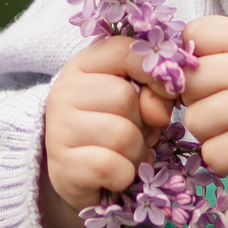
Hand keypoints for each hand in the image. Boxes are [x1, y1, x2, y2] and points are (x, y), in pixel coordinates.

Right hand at [38, 36, 157, 227]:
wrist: (79, 175)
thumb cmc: (113, 128)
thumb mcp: (136, 102)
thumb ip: (152, 93)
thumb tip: (159, 112)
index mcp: (84, 65)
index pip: (124, 51)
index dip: (154, 72)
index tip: (167, 93)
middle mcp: (65, 91)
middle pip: (124, 97)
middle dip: (143, 123)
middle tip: (135, 134)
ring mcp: (59, 129)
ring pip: (121, 135)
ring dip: (136, 153)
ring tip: (126, 156)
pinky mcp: (62, 166)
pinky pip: (111, 167)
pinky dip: (123, 175)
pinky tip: (114, 174)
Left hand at [177, 16, 227, 204]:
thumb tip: (176, 57)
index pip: (195, 33)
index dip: (192, 56)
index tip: (209, 73)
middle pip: (186, 82)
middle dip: (196, 98)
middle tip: (223, 106)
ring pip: (193, 120)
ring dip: (208, 131)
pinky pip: (210, 154)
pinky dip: (222, 157)